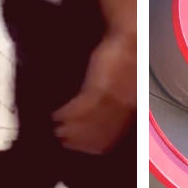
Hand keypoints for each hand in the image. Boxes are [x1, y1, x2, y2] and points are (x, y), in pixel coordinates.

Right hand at [54, 35, 136, 153]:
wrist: (129, 38)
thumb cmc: (128, 60)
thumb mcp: (129, 87)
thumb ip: (120, 104)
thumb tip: (105, 116)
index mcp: (130, 109)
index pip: (112, 135)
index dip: (96, 144)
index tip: (84, 149)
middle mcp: (122, 108)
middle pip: (98, 133)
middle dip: (79, 140)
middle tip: (63, 142)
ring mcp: (110, 99)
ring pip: (87, 122)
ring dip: (70, 129)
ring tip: (56, 131)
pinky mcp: (98, 88)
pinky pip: (79, 107)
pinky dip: (66, 114)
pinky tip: (56, 115)